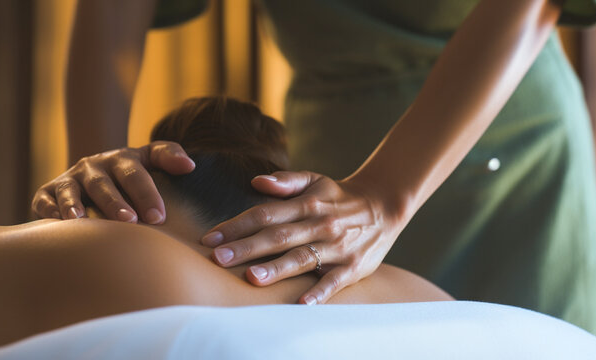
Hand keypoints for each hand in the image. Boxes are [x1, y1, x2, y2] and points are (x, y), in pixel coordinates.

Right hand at [32, 141, 194, 222]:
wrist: (95, 170)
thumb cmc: (131, 171)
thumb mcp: (150, 158)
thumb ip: (169, 156)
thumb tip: (189, 165)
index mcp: (121, 160)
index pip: (135, 175)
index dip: (146, 194)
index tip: (158, 217)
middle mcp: (93, 167)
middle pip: (104, 184)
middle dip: (115, 203)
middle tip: (129, 222)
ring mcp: (70, 179)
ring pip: (71, 191)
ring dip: (75, 205)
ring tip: (81, 220)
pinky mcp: (48, 192)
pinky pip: (44, 200)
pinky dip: (49, 210)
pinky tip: (58, 223)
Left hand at [200, 171, 404, 304]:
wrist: (385, 205)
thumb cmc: (339, 196)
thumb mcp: (316, 180)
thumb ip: (286, 181)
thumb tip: (256, 181)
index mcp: (307, 204)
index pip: (266, 214)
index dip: (237, 225)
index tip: (210, 237)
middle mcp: (320, 224)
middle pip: (279, 237)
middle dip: (247, 248)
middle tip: (217, 258)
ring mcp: (337, 247)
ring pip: (303, 258)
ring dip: (277, 269)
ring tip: (252, 278)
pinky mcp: (353, 267)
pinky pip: (334, 281)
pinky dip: (320, 293)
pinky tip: (302, 303)